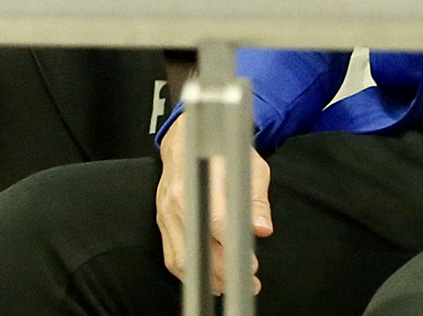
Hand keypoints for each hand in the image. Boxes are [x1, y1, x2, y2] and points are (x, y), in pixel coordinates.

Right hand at [155, 110, 271, 292]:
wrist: (185, 136)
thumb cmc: (219, 148)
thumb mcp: (249, 164)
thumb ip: (256, 199)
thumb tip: (261, 228)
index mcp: (203, 176)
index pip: (216, 220)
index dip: (234, 248)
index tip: (250, 265)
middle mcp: (179, 194)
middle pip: (198, 244)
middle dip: (224, 271)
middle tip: (248, 281)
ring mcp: (166, 208)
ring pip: (181, 256)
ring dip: (207, 277)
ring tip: (230, 285)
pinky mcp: (161, 219)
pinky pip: (170, 255)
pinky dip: (188, 272)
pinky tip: (208, 277)